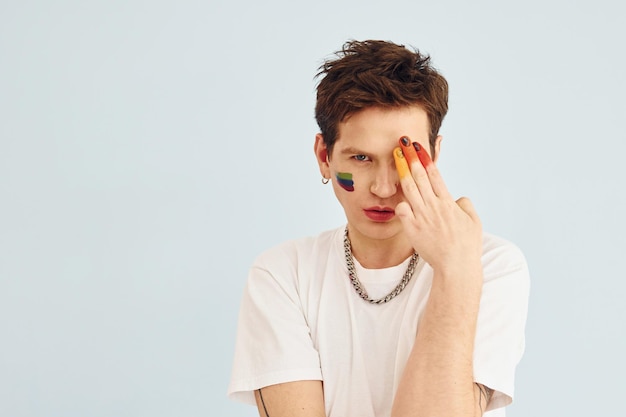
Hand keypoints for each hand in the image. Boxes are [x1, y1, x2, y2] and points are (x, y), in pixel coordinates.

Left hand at [393, 138, 482, 274]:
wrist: (456, 266)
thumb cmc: (467, 246)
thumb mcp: (474, 221)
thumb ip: (465, 205)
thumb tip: (458, 198)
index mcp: (448, 202)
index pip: (435, 174)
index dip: (425, 158)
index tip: (419, 146)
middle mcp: (434, 206)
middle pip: (419, 176)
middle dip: (410, 158)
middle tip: (402, 144)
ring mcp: (423, 217)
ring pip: (409, 189)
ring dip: (402, 172)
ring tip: (396, 158)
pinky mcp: (413, 229)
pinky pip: (402, 211)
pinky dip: (399, 201)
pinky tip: (395, 194)